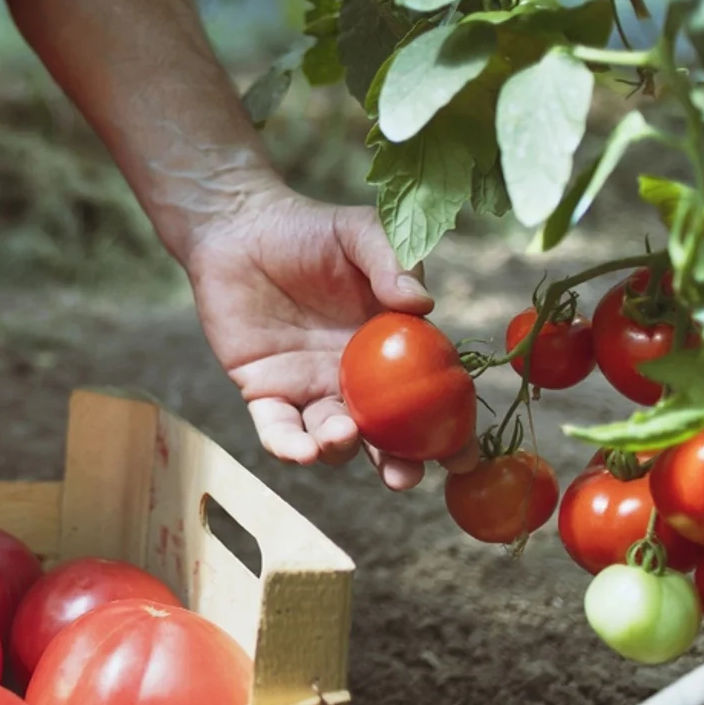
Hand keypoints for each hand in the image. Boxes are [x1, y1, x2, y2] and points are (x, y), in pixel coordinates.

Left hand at [184, 184, 478, 489]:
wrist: (238, 227)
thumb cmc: (307, 230)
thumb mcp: (361, 232)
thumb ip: (394, 262)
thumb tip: (421, 303)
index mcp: (392, 350)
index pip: (429, 399)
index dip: (450, 432)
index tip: (465, 458)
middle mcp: (356, 380)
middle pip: (384, 436)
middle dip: (398, 465)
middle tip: (402, 477)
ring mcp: (310, 388)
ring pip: (332, 440)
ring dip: (341, 449)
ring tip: (342, 435)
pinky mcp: (265, 391)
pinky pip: (277, 430)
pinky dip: (288, 447)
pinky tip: (300, 450)